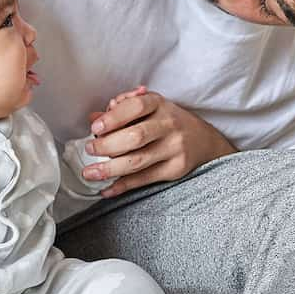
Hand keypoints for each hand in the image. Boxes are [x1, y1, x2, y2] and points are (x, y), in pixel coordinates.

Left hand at [83, 87, 235, 195]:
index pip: (135, 106)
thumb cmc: (167, 122)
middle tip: (90, 150)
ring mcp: (174, 148)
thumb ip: (121, 110)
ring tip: (90, 173)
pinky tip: (106, 189)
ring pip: (137, 161)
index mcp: (159, 104)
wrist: (204, 140)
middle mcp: (169, 125)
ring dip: (109, 169)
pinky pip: (144, 179)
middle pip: (135, 137)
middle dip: (107, 145)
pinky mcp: (175, 169)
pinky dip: (122, 186)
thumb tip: (94, 117)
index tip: (96, 127)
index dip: (113, 118)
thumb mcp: (149, 108)